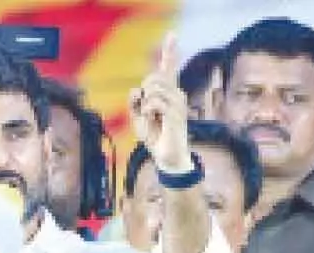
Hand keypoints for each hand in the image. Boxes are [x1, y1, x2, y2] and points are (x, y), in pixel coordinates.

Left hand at [128, 34, 191, 173]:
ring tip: (153, 118)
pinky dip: (148, 112)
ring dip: (146, 105)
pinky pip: (154, 102)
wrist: (166, 157)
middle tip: (148, 111)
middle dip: (144, 93)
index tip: (172, 35)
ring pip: (153, 89)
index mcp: (168, 92)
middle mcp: (176, 94)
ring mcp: (178, 103)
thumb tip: (136, 89)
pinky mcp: (176, 113)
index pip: (169, 68)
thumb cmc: (154, 136)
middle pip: (154, 77)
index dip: (170, 51)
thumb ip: (135, 102)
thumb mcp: (138, 117)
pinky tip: (155, 121)